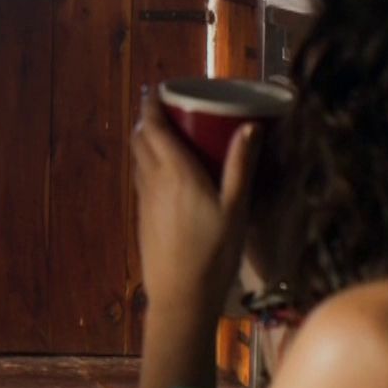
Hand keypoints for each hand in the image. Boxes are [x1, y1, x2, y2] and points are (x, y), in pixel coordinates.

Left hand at [131, 89, 256, 310]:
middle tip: (165, 108)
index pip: (153, 127)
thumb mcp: (236, 208)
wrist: (181, 296)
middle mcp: (153, 181)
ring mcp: (144, 200)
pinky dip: (147, 163)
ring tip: (163, 133)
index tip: (157, 90)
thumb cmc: (214, 253)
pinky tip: (163, 172)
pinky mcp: (143, 216)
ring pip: (137, 159)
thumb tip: (249, 127)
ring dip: (144, 140)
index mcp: (175, 172)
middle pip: (140, 139)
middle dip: (147, 119)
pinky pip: (140, 178)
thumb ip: (240, 166)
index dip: (151, 106)